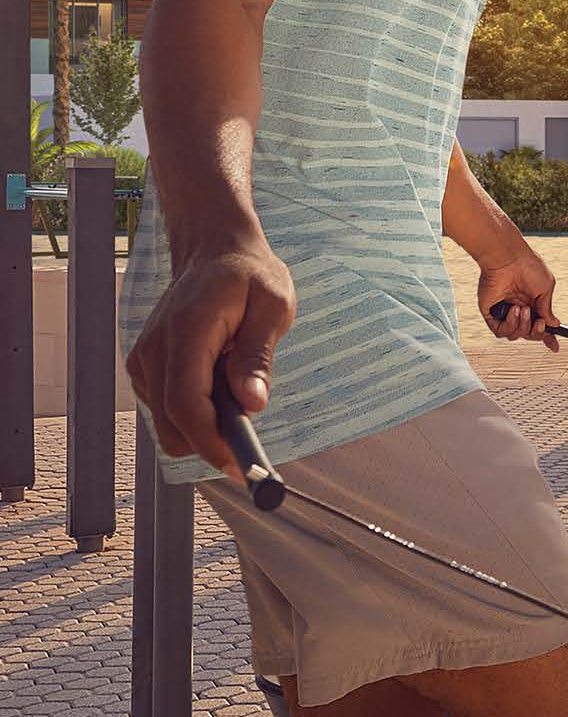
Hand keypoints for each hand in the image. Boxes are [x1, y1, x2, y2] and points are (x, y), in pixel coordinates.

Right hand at [125, 238, 296, 483]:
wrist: (214, 250)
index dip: (211, 442)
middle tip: (252, 443)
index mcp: (187, 331)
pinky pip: (166, 408)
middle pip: (171, 423)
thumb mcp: (273, 305)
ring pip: (168, 422)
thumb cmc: (250, 275)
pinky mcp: (146, 367)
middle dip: (210, 443)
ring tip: (237, 388)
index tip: (241, 466)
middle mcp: (155, 349)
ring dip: (204, 425)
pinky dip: (194, 412)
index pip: (186, 402)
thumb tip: (252, 404)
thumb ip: (258, 355)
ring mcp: (145, 359)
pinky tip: (218, 383)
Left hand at [477, 247, 562, 353]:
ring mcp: (504, 313)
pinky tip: (512, 311)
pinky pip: (500, 331)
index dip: (547, 337)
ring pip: (515, 335)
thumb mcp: (546, 288)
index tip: (555, 347)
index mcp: (533, 304)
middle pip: (529, 334)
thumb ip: (547, 308)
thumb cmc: (529, 268)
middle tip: (539, 322)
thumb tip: (554, 324)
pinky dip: (509, 325)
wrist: (508, 259)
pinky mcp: (490, 314)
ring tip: (522, 308)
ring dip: (522, 326)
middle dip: (536, 333)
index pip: (540, 325)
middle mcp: (519, 310)